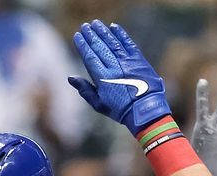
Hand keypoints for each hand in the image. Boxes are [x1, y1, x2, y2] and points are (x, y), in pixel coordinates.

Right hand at [68, 20, 170, 134]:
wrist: (146, 111)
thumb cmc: (121, 110)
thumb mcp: (99, 104)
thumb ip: (85, 90)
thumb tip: (70, 77)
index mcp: (103, 78)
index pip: (90, 57)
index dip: (83, 45)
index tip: (77, 35)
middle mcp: (114, 67)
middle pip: (100, 47)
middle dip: (91, 35)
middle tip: (85, 26)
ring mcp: (127, 62)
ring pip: (112, 43)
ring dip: (103, 32)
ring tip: (96, 23)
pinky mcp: (139, 60)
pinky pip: (128, 44)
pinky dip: (121, 34)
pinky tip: (114, 27)